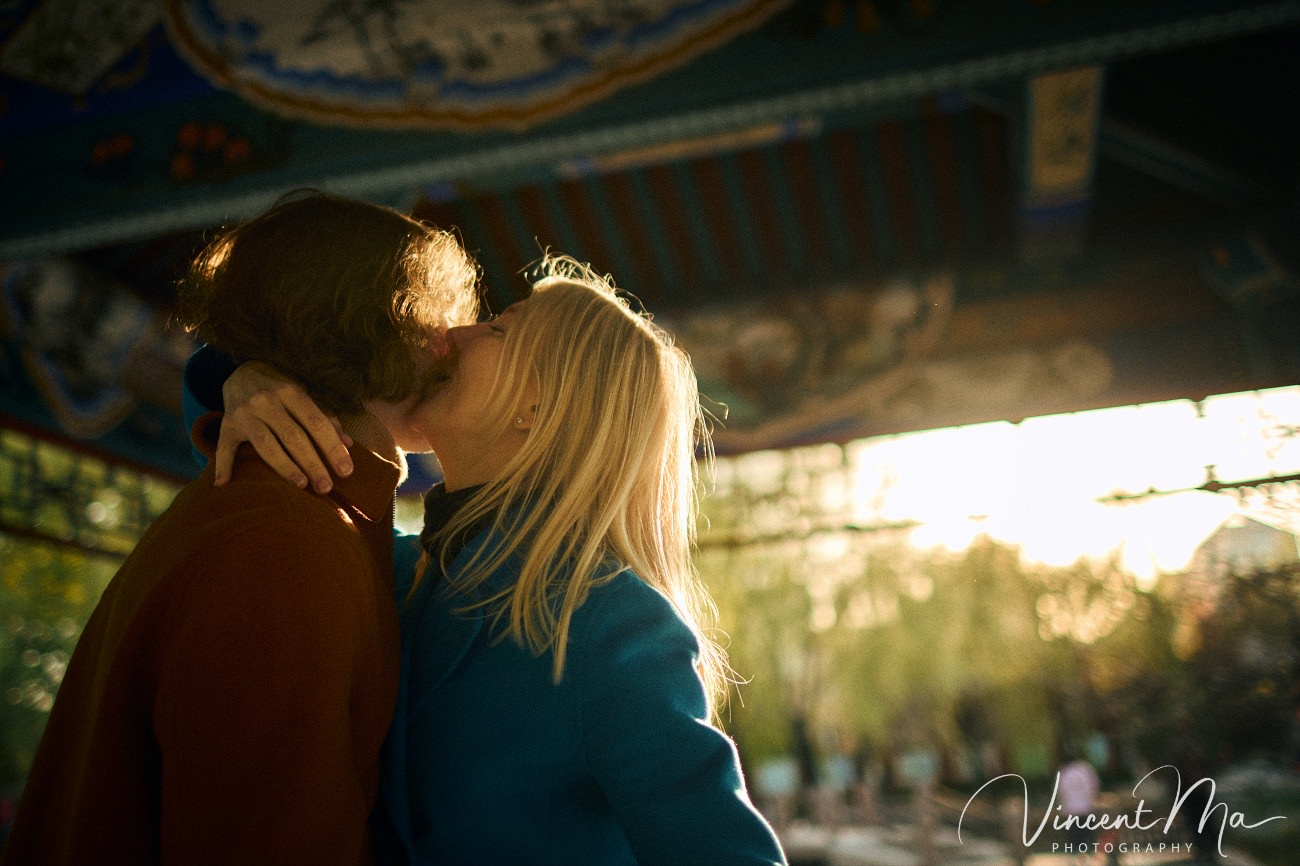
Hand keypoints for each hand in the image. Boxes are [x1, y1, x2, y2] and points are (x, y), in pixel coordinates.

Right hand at [216, 362, 353, 492]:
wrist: (241, 371)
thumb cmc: (281, 389)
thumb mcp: (303, 395)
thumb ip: (325, 417)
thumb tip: (347, 444)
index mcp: (291, 392)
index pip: (316, 423)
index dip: (332, 447)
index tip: (346, 471)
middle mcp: (266, 401)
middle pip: (293, 436)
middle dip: (312, 463)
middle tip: (326, 487)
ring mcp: (244, 413)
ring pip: (265, 444)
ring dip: (284, 466)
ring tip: (301, 485)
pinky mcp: (226, 425)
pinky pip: (224, 446)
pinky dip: (223, 465)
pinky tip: (223, 484)